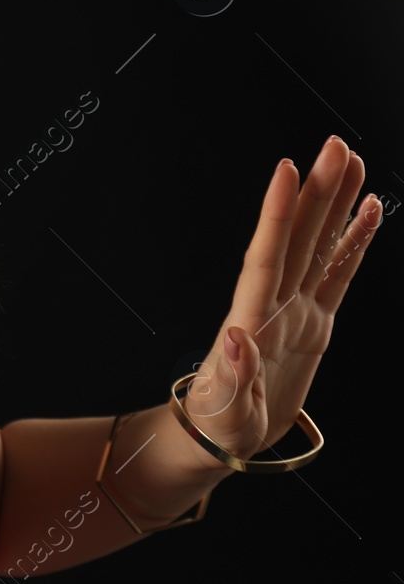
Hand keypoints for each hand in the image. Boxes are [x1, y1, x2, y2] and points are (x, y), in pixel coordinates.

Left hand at [184, 136, 381, 465]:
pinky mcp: (313, 325)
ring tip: (352, 163)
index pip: (265, 256)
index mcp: (250, 320)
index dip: (276, 214)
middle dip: (317, 192)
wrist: (218, 437)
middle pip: (298, 238)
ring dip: (335, 205)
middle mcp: (272, 305)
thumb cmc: (216, 426)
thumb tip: (238, 339)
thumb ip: (234, 378)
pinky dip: (354, 244)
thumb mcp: (224, 412)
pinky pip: (338, 275)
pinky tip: (368, 212)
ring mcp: (294, 311)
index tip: (285, 170)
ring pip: (319, 246)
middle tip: (335, 145)